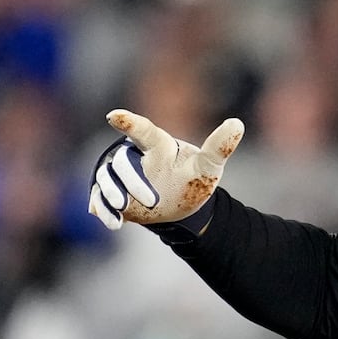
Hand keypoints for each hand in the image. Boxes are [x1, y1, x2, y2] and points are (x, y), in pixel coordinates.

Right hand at [88, 110, 243, 229]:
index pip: (142, 130)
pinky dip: (104, 209)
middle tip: (153, 203)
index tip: (113, 116)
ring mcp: (119, 175)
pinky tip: (113, 222)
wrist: (180, 205)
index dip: (128, 122)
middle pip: (123, 162)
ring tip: (123, 209)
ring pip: (106, 178)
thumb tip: (238, 123)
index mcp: (157, 144)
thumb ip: (219, 146)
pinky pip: (99, 198)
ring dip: (111, 193)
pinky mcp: (110, 193)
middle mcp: (133, 156)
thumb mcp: (208, 166)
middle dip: (133, 181)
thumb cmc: (193, 179)